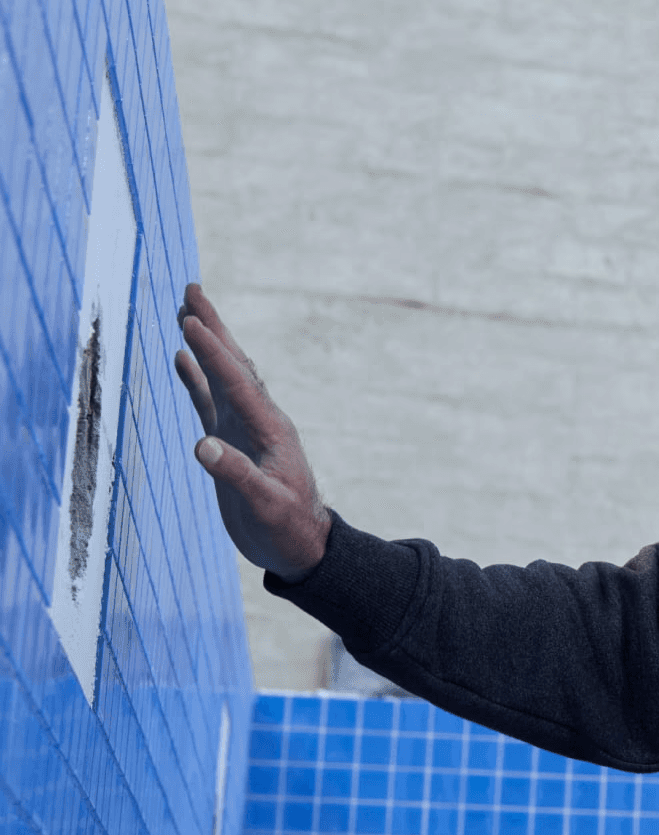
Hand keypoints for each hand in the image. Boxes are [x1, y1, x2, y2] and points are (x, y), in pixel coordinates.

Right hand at [174, 283, 330, 581]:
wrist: (301, 545)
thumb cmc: (288, 527)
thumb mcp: (266, 505)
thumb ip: (236, 475)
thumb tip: (201, 445)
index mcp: (269, 429)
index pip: (238, 381)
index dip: (213, 351)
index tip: (190, 320)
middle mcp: (258, 420)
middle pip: (232, 365)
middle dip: (213, 328)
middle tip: (192, 290)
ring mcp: (243, 428)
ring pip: (222, 376)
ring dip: (205, 345)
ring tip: (187, 312)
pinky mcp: (231, 442)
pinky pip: (211, 401)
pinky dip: (196, 378)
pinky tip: (181, 359)